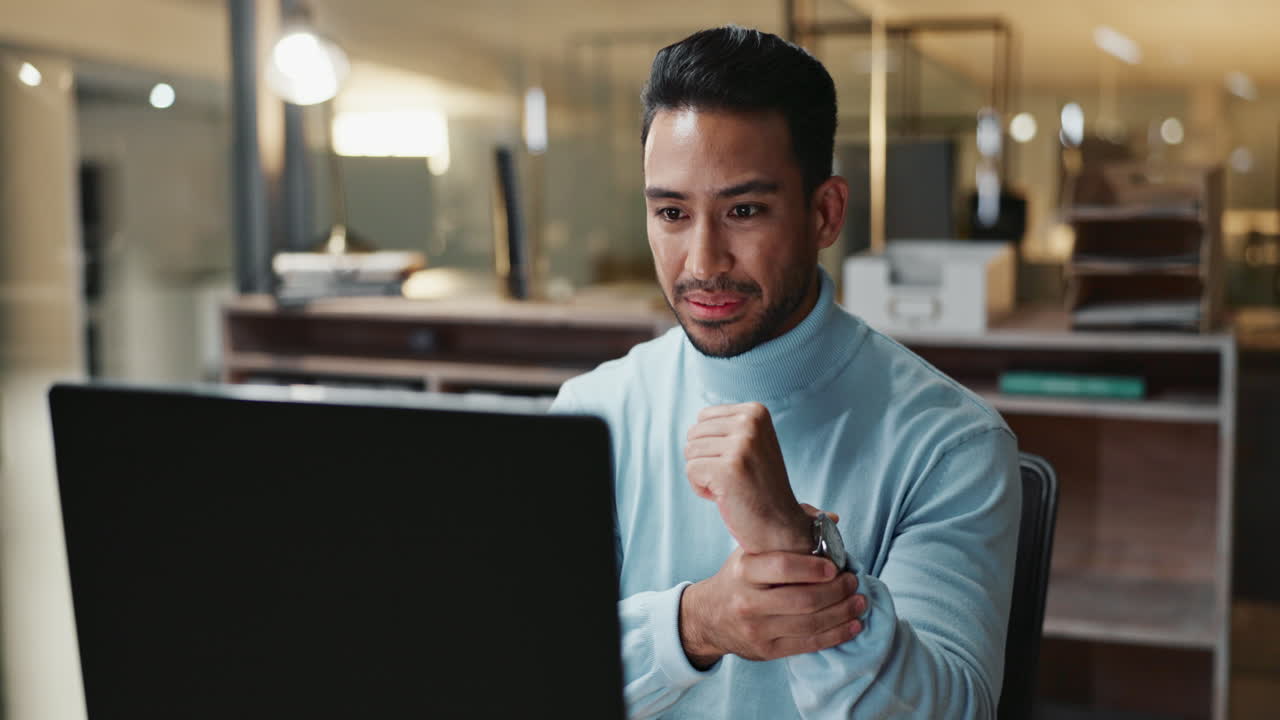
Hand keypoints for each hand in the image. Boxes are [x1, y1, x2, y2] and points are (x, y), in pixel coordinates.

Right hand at [680, 548, 865, 667]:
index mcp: (744, 570)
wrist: (708, 617)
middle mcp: (747, 601)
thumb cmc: (738, 579)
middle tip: (854, 581)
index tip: (835, 566)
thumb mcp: (750, 550)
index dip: (813, 567)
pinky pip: (808, 645)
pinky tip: (852, 626)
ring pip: (809, 624)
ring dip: (842, 613)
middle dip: (837, 591)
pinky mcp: (767, 651)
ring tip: (859, 602)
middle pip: (803, 600)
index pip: (781, 567)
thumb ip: (786, 531)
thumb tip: (830, 519)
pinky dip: (836, 635)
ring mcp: (757, 629)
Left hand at [685, 403, 810, 553]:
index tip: (738, 461)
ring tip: (731, 485)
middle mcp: (750, 423)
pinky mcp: (728, 469)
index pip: (703, 418)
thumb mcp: (751, 443)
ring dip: (704, 474)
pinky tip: (725, 495)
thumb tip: (693, 426)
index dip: (713, 445)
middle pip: (694, 434)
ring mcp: (741, 446)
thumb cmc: (758, 486)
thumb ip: (727, 427)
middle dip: (706, 459)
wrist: (781, 524)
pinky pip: (691, 471)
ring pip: (690, 452)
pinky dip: (702, 488)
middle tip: (734, 476)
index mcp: (756, 411)